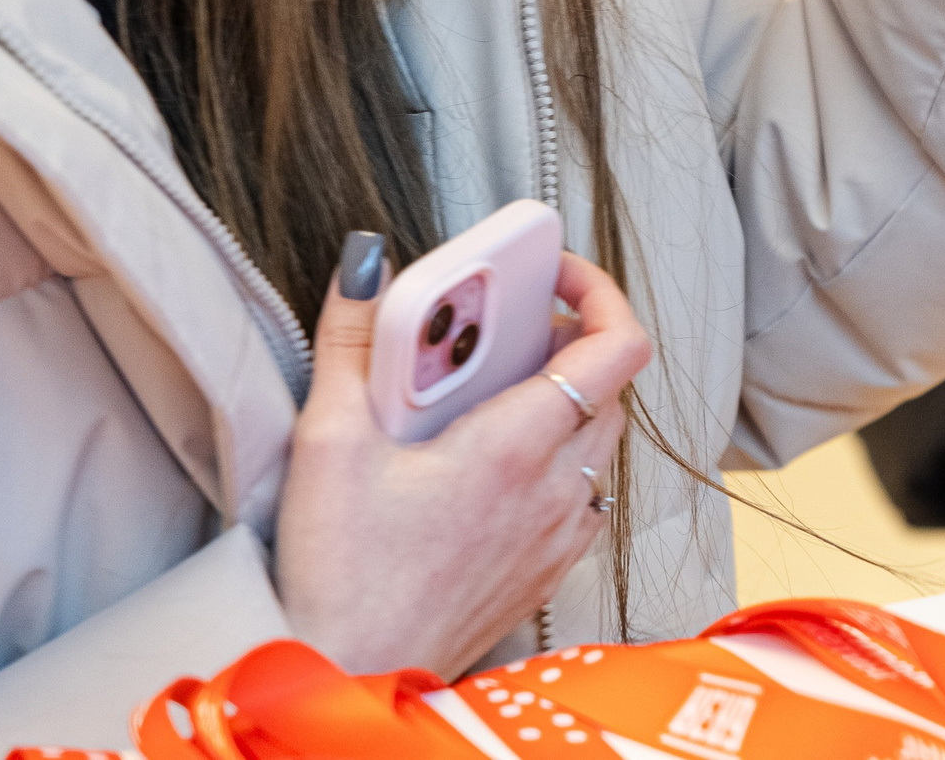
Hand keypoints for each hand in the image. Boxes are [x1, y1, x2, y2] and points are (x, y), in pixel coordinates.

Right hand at [274, 244, 651, 675]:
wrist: (349, 679)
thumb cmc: (339, 579)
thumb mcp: (327, 442)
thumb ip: (349, 339)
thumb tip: (366, 265)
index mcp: (517, 447)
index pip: (617, 346)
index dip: (598, 291)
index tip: (551, 273)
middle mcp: (557, 491)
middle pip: (610, 386)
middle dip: (567, 341)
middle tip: (500, 332)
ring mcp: (559, 536)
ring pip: (600, 441)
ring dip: (564, 402)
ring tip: (488, 394)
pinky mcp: (544, 572)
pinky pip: (583, 496)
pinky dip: (555, 463)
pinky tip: (493, 465)